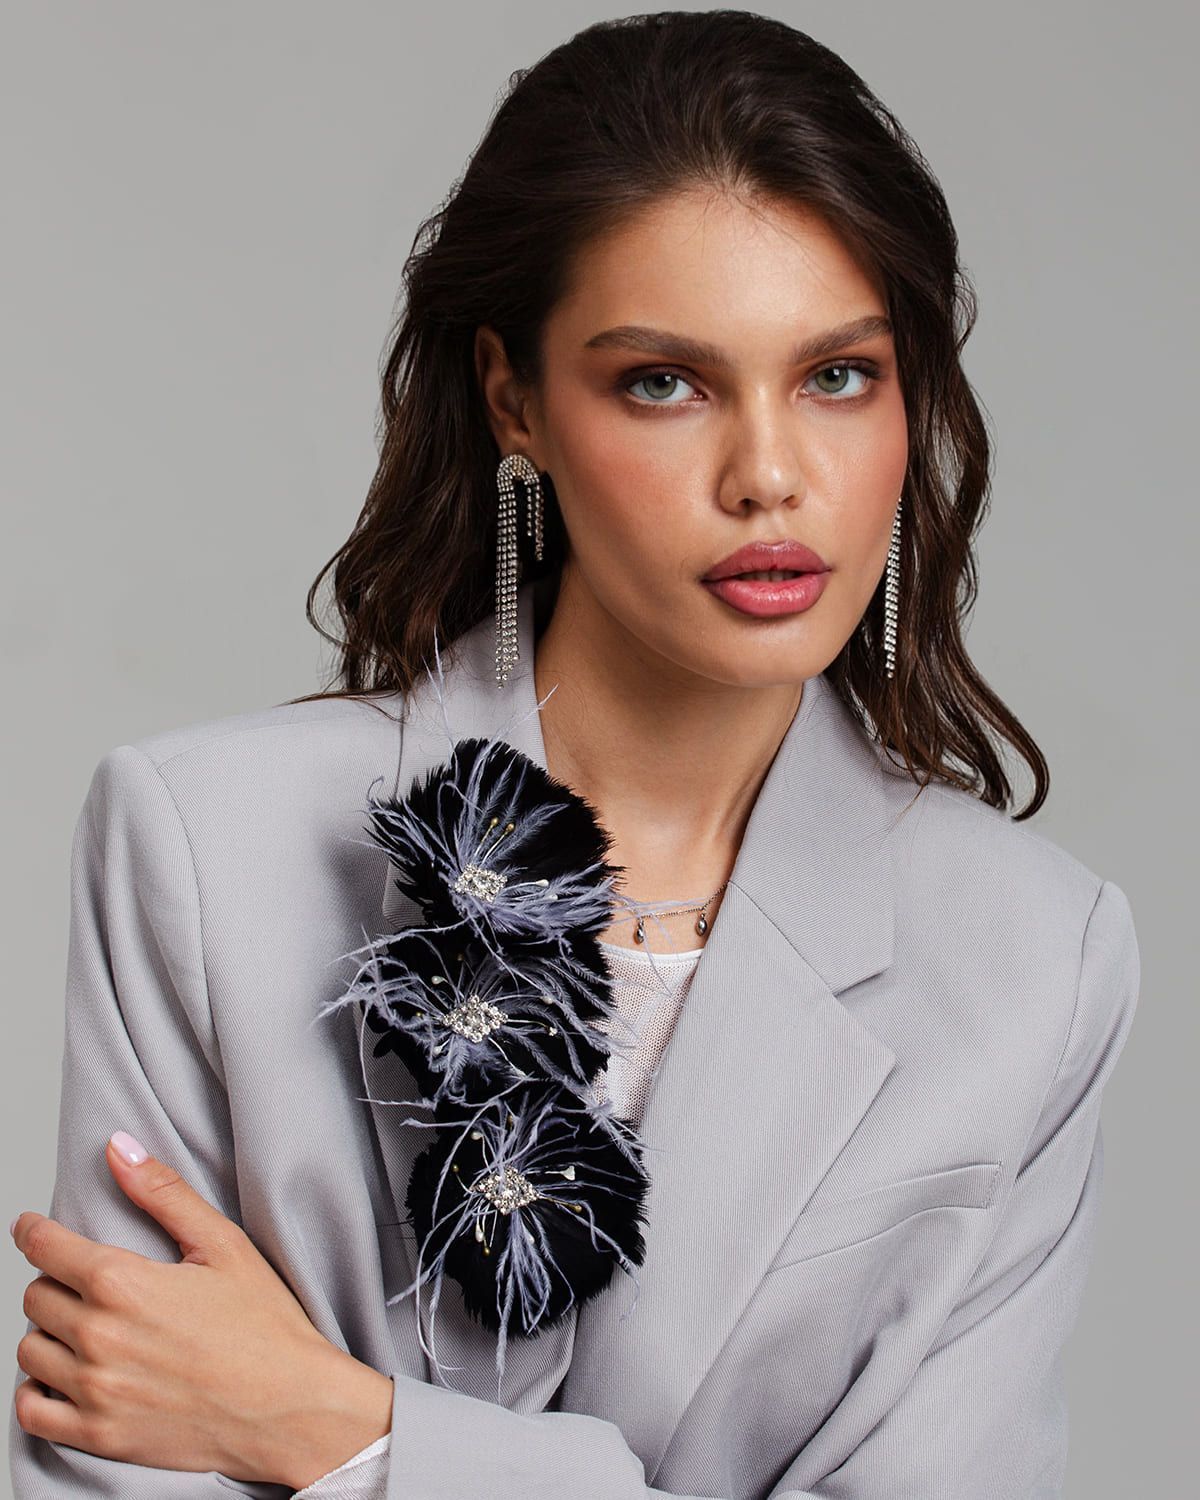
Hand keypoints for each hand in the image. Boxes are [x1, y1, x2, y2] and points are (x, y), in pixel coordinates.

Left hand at [10, 1131, 392, 1487]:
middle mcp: (99, 1337)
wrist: (290, 1407)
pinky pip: (32, 1413)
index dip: (33, 1231)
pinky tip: (65, 1377)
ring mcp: (95, 1391)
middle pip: (36, 1297)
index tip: (30, 1228)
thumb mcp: (223, 1244)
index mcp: (124, 1283)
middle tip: (83, 1281)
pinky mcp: (99, 1435)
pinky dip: (37, 1392)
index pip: (46, 1248)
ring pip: (30, 1352)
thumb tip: (118, 1149)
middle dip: (53, 1280)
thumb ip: (164, 1193)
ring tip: (83, 1327)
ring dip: (48, 1333)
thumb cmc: (265, 1326)